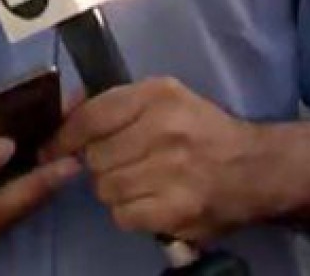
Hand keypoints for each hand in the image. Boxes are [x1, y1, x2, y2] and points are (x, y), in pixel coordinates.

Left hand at [42, 77, 263, 244]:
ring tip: (139, 182)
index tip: (52, 148)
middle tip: (121, 163)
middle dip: (99, 163)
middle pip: (95, 156)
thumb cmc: (202, 130)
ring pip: (106, 188)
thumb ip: (115, 102)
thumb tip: (63, 107)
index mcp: (158, 95)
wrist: (257, 168)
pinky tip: (149, 202)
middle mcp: (164, 129)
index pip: (92, 117)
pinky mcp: (177, 209)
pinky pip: (123, 215)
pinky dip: (130, 212)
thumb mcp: (163, 99)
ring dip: (115, 188)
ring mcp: (171, 171)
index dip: (64, 136)